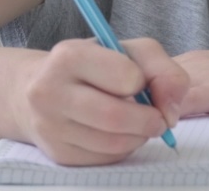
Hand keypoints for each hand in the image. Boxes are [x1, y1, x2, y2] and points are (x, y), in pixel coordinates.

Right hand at [9, 37, 187, 165]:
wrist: (36, 88)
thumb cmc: (91, 66)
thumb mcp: (126, 51)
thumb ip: (162, 69)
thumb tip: (172, 111)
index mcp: (68, 56)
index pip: (127, 77)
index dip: (143, 82)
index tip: (140, 82)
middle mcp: (50, 91)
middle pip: (116, 117)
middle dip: (149, 121)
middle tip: (158, 119)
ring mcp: (50, 126)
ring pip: (113, 143)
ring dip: (138, 137)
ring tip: (138, 124)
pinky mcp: (58, 153)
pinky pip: (105, 159)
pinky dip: (122, 149)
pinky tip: (116, 134)